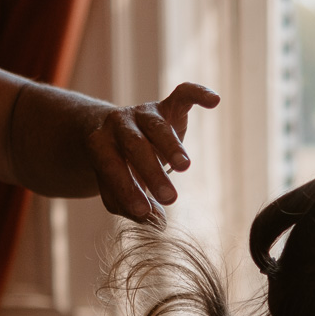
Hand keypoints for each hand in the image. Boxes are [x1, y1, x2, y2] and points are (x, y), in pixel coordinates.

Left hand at [85, 82, 220, 220]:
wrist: (117, 137)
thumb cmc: (118, 172)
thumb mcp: (118, 193)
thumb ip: (132, 208)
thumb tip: (156, 222)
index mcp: (99, 145)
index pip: (110, 166)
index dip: (125, 188)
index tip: (142, 212)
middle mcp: (119, 124)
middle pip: (135, 145)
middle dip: (151, 171)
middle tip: (169, 198)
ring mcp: (143, 112)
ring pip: (157, 127)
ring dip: (171, 146)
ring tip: (184, 168)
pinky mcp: (168, 105)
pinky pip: (183, 94)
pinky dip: (199, 93)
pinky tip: (215, 100)